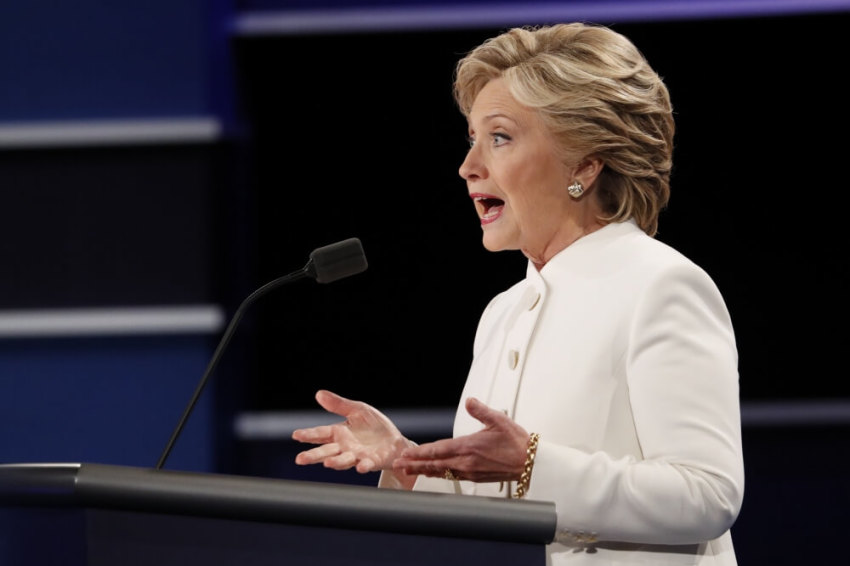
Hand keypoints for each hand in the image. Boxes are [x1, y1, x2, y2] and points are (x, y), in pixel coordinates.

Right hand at [292, 390, 414, 473]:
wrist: (395, 441)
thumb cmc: (374, 426)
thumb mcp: (357, 410)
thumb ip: (338, 405)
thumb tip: (318, 393)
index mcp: (339, 433)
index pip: (321, 433)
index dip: (308, 434)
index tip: (296, 435)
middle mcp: (345, 447)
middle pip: (326, 451)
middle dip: (313, 455)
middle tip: (300, 459)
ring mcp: (357, 456)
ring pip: (343, 460)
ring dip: (336, 462)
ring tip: (327, 463)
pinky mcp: (372, 461)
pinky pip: (366, 464)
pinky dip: (363, 466)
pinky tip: (359, 467)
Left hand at [392, 397, 528, 482]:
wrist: (530, 462)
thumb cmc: (517, 443)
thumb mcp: (499, 420)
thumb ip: (481, 410)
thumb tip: (470, 401)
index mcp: (470, 447)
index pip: (438, 450)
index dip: (420, 453)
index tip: (406, 454)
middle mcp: (467, 462)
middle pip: (435, 464)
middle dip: (415, 465)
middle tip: (399, 465)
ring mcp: (470, 471)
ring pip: (442, 472)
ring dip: (424, 471)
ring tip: (409, 471)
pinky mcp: (476, 477)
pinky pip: (452, 476)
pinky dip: (439, 475)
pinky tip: (434, 473)